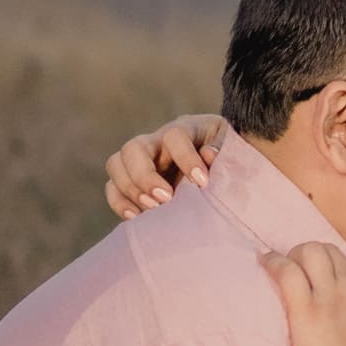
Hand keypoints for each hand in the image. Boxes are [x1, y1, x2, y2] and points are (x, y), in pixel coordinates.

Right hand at [104, 114, 227, 217]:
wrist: (222, 167)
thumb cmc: (230, 157)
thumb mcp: (233, 150)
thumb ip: (223, 152)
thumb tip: (209, 156)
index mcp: (187, 128)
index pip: (175, 135)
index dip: (185, 158)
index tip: (202, 182)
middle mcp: (158, 141)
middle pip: (134, 147)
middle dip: (145, 176)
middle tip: (166, 199)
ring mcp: (141, 160)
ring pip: (116, 164)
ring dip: (131, 189)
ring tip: (153, 210)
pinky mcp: (132, 181)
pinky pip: (112, 187)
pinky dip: (120, 203)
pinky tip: (137, 217)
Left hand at [263, 241, 345, 345]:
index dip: (332, 270)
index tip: (319, 281)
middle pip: (330, 252)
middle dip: (311, 256)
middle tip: (297, 272)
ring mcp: (330, 298)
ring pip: (311, 252)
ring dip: (294, 256)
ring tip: (281, 267)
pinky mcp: (306, 311)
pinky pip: (287, 271)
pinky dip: (274, 262)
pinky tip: (266, 263)